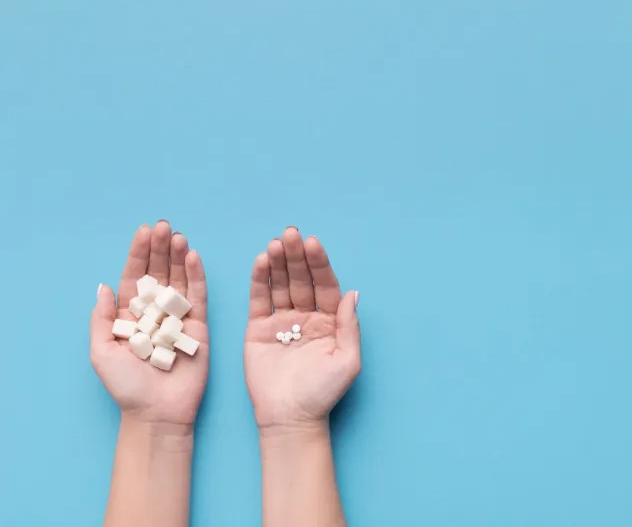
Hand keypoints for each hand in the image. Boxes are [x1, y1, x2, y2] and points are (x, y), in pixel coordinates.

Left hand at [90, 221, 208, 426]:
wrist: (158, 412)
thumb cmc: (127, 387)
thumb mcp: (102, 352)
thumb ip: (102, 319)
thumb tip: (103, 286)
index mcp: (130, 317)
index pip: (134, 277)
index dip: (138, 254)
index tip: (143, 232)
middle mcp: (155, 313)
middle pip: (158, 273)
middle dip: (160, 249)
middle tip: (164, 226)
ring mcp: (178, 318)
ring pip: (179, 280)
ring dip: (178, 257)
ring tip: (178, 236)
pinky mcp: (199, 327)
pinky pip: (198, 296)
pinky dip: (196, 276)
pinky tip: (193, 257)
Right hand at [245, 227, 360, 428]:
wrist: (290, 417)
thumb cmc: (323, 393)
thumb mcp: (347, 360)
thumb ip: (349, 326)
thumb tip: (354, 293)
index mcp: (330, 322)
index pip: (325, 285)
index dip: (319, 264)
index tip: (313, 243)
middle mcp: (306, 317)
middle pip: (302, 279)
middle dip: (297, 256)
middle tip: (290, 234)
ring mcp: (282, 321)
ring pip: (281, 285)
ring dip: (278, 263)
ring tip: (275, 243)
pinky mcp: (258, 328)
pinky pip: (260, 299)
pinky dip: (260, 280)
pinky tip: (261, 262)